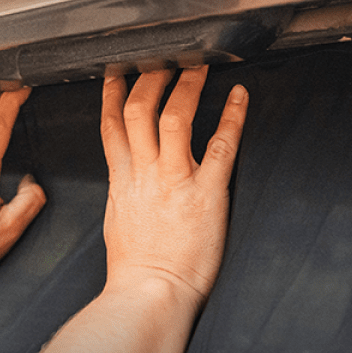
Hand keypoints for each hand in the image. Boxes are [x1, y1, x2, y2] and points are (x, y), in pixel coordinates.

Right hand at [100, 66, 247, 308]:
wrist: (149, 292)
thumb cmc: (134, 266)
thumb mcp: (117, 220)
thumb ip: (123, 191)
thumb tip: (126, 175)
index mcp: (122, 181)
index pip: (112, 126)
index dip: (114, 95)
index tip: (119, 74)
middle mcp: (145, 173)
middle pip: (141, 111)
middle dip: (150, 79)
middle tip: (162, 59)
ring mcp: (175, 181)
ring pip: (175, 119)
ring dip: (187, 88)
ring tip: (198, 67)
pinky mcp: (206, 193)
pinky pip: (220, 147)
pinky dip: (232, 118)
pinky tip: (239, 98)